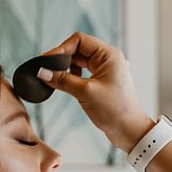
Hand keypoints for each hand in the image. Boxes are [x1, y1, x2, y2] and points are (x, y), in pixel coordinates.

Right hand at [40, 32, 154, 151]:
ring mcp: (106, 70)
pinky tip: (66, 84)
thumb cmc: (115, 110)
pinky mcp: (102, 81)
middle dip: (62, 59)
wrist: (129, 130)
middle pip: (78, 49)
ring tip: (56, 79)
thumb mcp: (85, 92)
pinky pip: (83, 73)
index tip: (46, 60)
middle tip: (46, 70)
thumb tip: (42, 72)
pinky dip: (72, 77)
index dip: (61, 48)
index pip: (79, 40)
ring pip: (79, 62)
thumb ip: (62, 80)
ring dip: (66, 68)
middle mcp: (108, 59)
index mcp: (109, 55)